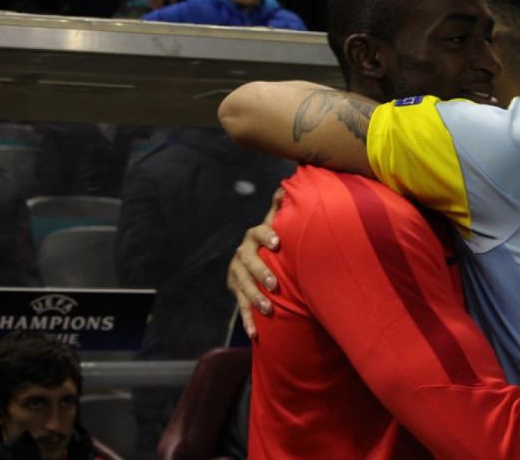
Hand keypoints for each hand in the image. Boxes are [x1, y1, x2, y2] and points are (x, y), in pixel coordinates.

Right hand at [226, 188, 283, 337]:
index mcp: (254, 237)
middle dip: (260, 273)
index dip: (266, 236)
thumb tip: (284, 187)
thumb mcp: (277, 224)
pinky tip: (254, 333)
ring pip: (242, 286)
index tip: (276, 242)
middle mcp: (242, 254)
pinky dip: (247, 320)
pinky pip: (240, 306)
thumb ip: (280, 209)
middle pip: (248, 263)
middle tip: (274, 284)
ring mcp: (237, 273)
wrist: (258, 259)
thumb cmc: (274, 240)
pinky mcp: (235, 290)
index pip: (257, 233)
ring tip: (268, 309)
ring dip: (254, 298)